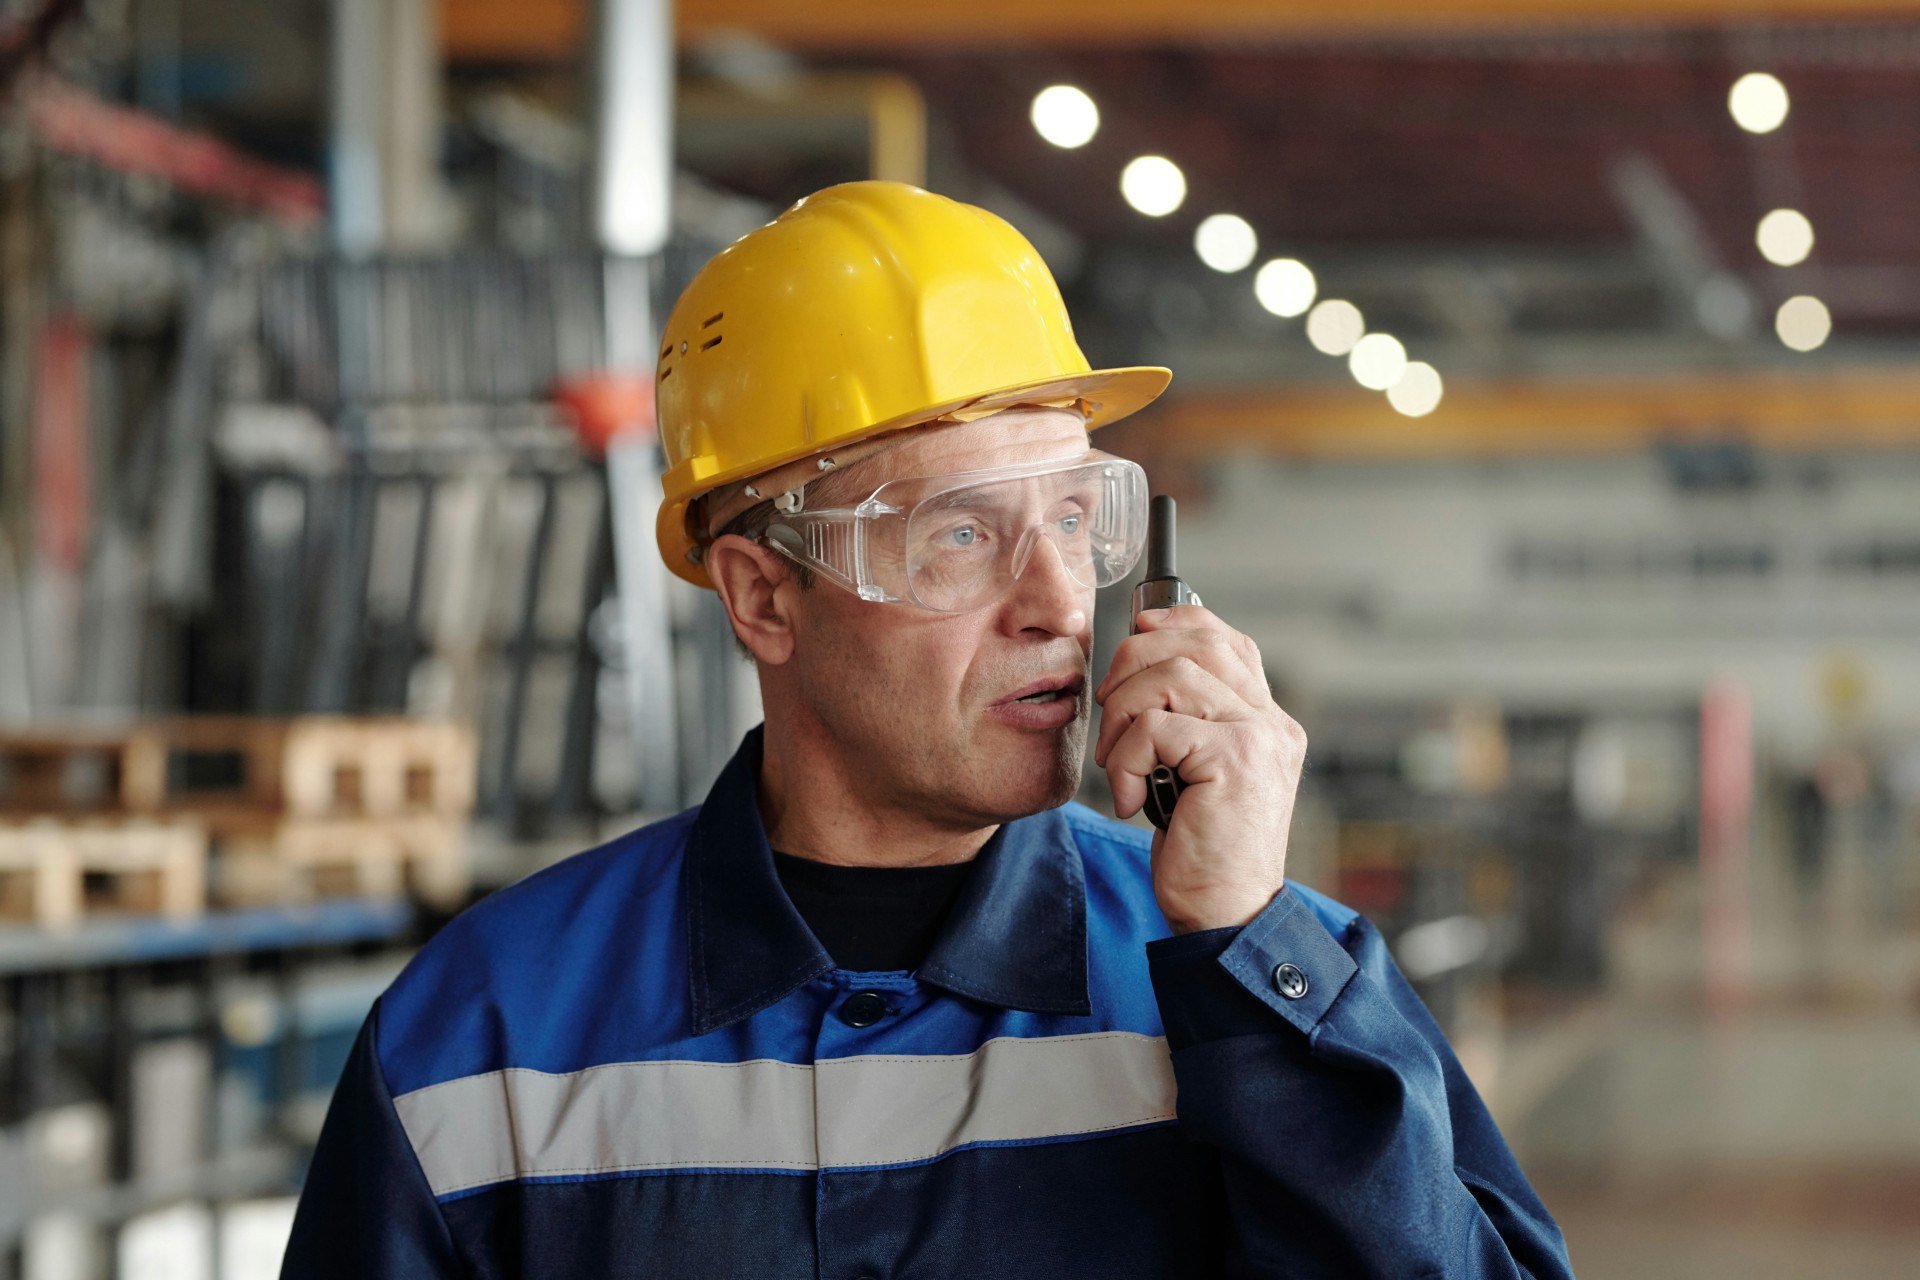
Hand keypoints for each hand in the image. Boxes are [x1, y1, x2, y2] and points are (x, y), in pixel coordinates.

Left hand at [1093, 606, 1305, 933]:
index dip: (1175, 624)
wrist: (1228, 917)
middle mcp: (1272, 722)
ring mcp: (1258, 738)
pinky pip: (1154, 727)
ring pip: (1170, 677)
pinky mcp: (1233, 761)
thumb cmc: (1202, 853)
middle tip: (1109, 713)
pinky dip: (1123, 760)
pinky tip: (1128, 798)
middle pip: (1194, 644)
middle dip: (1132, 665)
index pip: (1225, 639)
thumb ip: (1187, 724)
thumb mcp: (1195, 776)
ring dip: (1121, 716)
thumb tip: (1138, 665)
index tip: (1136, 636)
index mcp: (1267, 721)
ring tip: (1116, 762)